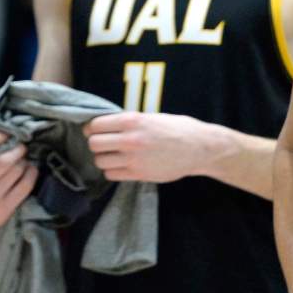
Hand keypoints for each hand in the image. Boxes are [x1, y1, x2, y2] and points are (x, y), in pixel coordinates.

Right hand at [0, 130, 37, 236]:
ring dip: (24, 161)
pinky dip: (32, 173)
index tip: (4, 133)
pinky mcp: (5, 208)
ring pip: (17, 171)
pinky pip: (26, 185)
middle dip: (17, 149)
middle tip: (21, 146)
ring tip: (22, 160)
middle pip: (3, 161)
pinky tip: (30, 170)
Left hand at [86, 112, 220, 182]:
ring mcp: (133, 158)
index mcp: (133, 121)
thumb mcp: (155, 118)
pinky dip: (113, 171)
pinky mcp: (138, 174)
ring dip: (104, 159)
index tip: (94, 131)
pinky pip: (111, 174)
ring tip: (114, 156)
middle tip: (104, 144)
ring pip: (100, 161)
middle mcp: (130, 139)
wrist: (200, 149)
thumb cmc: (180, 130)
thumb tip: (109, 126)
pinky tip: (122, 166)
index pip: (96, 125)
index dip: (92, 128)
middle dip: (97, 144)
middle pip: (94, 144)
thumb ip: (132, 122)